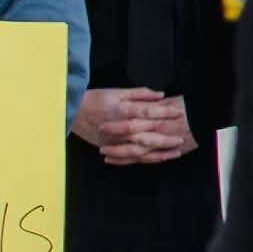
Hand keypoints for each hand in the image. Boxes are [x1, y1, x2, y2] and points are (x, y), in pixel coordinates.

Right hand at [73, 87, 194, 163]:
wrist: (71, 113)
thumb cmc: (94, 99)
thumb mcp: (116, 91)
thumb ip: (140, 93)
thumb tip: (160, 95)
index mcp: (124, 111)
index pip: (149, 113)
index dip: (165, 113)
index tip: (179, 113)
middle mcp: (121, 129)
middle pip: (148, 136)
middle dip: (166, 139)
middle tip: (181, 140)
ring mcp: (116, 142)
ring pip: (141, 151)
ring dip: (159, 153)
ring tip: (174, 154)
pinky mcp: (111, 149)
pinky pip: (130, 158)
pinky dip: (143, 160)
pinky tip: (156, 160)